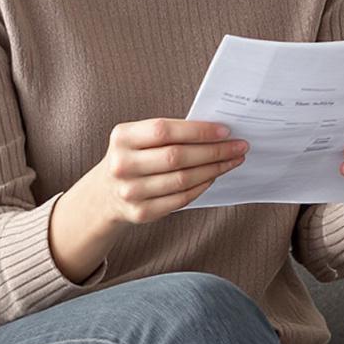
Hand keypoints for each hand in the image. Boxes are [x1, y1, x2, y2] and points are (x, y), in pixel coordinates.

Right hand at [90, 119, 247, 225]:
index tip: (225, 130)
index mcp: (122, 137)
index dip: (198, 130)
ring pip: (182, 179)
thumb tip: (217, 131)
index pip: (164, 130)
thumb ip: (170, 133)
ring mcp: (130, 191)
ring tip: (232, 160)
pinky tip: (214, 177)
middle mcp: (122, 165)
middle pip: (176, 157)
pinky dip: (201, 186)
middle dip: (214, 151)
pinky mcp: (140, 212)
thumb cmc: (134, 157)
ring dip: (213, 169)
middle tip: (239, 146)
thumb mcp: (139, 138)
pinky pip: (180, 199)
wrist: (105, 194)